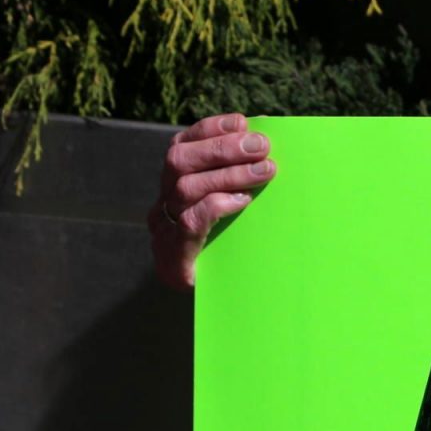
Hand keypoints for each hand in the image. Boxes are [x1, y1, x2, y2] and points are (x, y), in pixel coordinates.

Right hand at [149, 113, 276, 291]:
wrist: (214, 308)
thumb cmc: (229, 256)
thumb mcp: (233, 216)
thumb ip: (239, 185)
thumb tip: (267, 154)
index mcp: (173, 189)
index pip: (181, 145)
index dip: (210, 129)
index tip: (243, 122)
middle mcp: (163, 206)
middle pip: (179, 160)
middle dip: (222, 147)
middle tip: (262, 146)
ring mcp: (165, 231)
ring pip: (185, 187)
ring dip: (228, 173)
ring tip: (265, 171)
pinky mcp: (176, 256)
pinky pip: (191, 221)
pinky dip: (217, 205)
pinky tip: (242, 201)